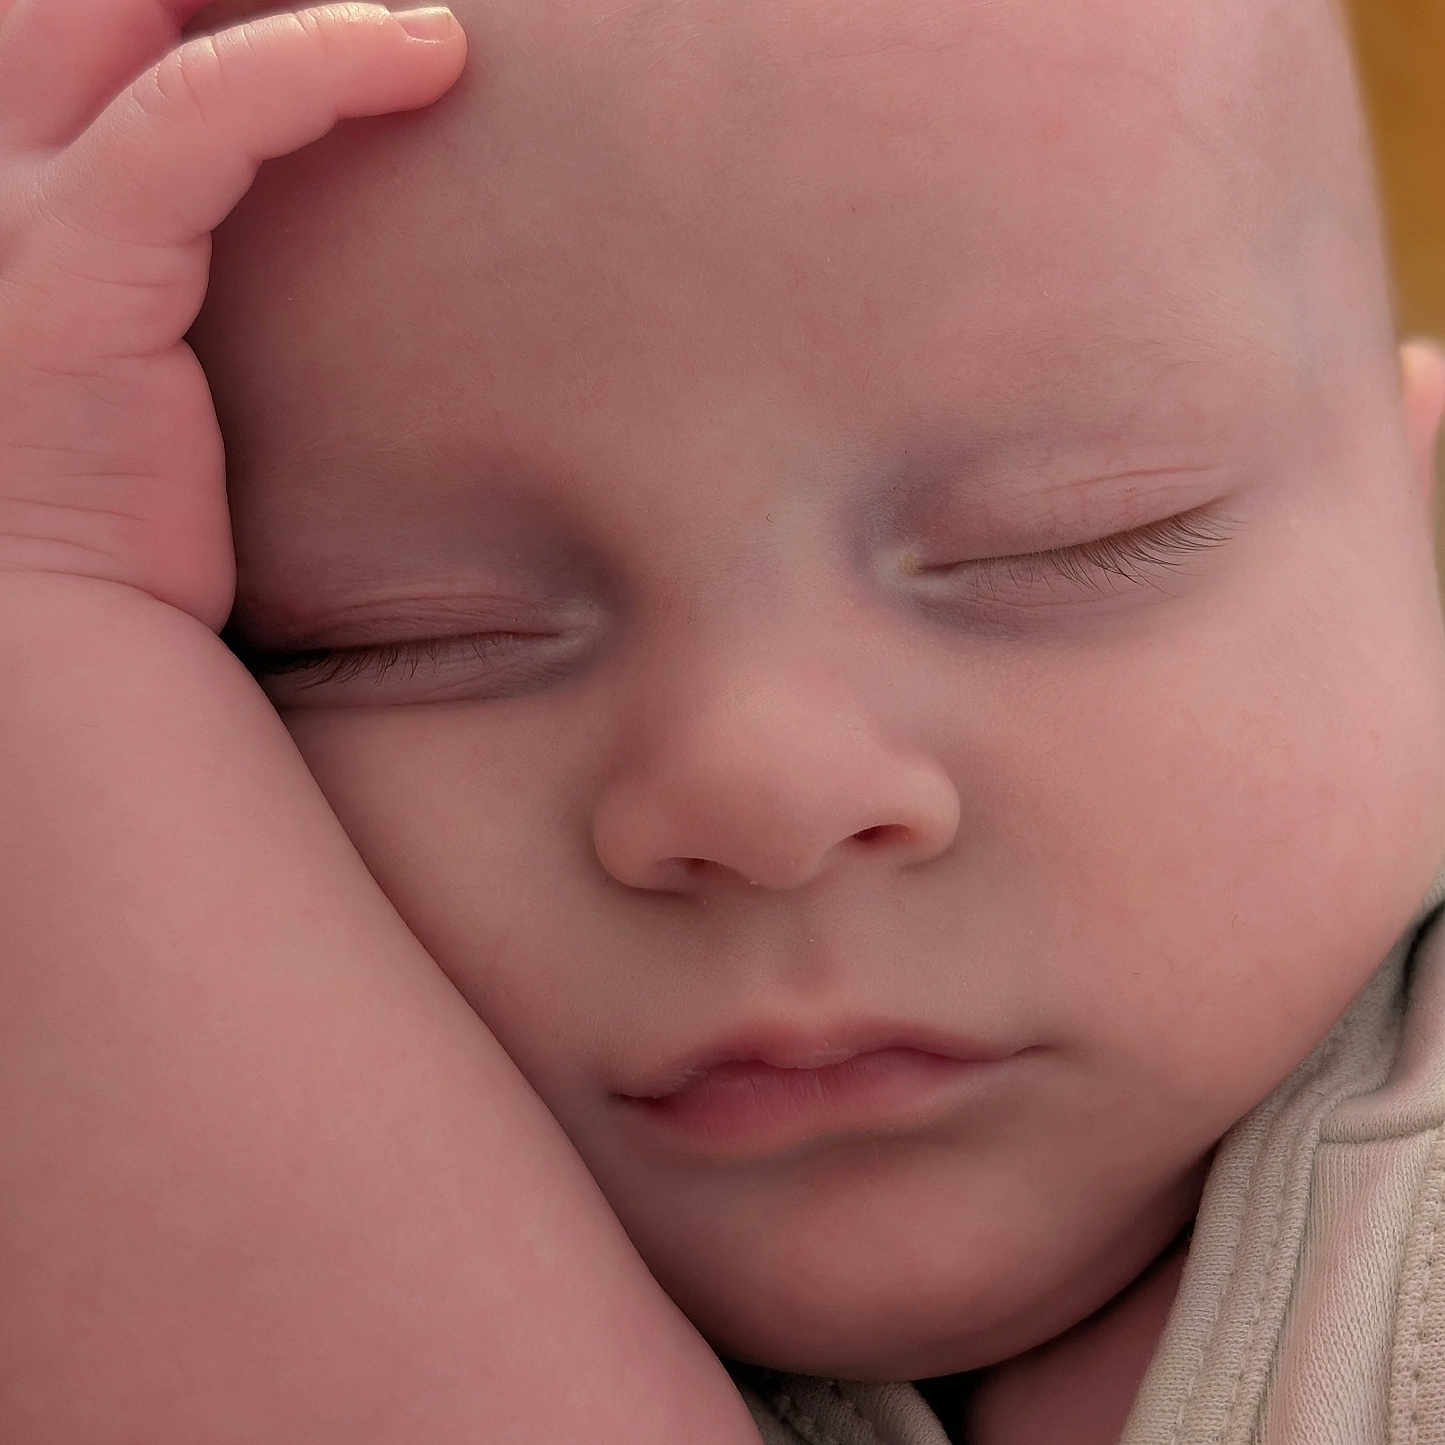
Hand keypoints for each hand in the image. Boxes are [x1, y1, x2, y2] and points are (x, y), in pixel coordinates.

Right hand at [0, 0, 465, 630]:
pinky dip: (316, 63)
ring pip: (126, 10)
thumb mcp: (120, 334)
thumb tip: (257, 198)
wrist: (61, 628)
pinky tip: (424, 54)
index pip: (63, 19)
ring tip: (423, 12)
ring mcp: (7, 213)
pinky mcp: (72, 276)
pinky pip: (198, 114)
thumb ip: (160, 236)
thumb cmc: (109, 496)